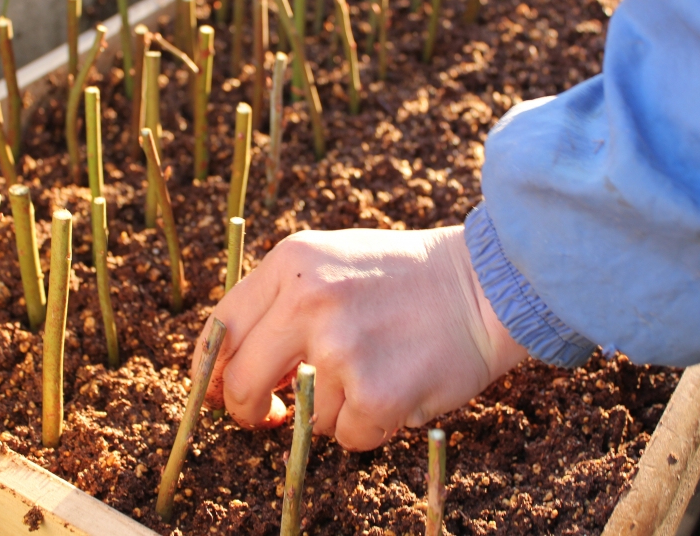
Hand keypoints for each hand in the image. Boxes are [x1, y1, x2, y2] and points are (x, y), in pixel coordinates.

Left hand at [190, 226, 528, 450]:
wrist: (486, 286)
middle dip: (251, 410)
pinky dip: (370, 425)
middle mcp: (309, 302)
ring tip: (376, 368)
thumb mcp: (332, 262)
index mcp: (292, 264)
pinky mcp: (376, 392)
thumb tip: (228, 374)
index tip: (219, 392)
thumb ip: (278, 304)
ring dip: (334, 410)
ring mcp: (341, 348)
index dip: (213, 371)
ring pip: (305, 417)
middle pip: (242, 383)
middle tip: (272, 415)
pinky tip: (397, 387)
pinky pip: (348, 436)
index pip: (221, 330)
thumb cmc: (405, 277)